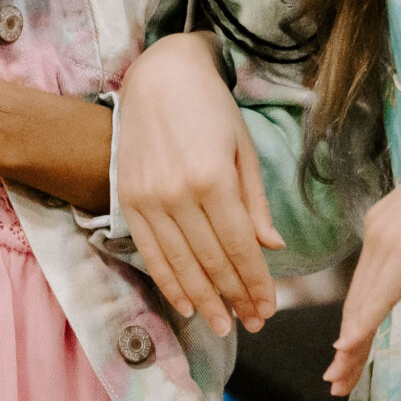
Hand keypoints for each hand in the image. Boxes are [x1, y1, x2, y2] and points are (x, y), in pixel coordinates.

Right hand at [117, 33, 284, 337]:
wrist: (160, 76)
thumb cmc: (212, 107)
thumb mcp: (244, 148)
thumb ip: (255, 202)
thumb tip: (272, 247)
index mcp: (214, 178)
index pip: (240, 248)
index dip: (256, 283)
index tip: (269, 307)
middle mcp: (178, 193)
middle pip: (211, 262)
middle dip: (235, 298)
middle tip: (253, 322)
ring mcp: (149, 199)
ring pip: (180, 265)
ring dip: (204, 300)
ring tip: (224, 325)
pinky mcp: (128, 199)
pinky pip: (149, 252)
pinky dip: (168, 282)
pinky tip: (185, 304)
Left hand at [326, 113, 400, 396]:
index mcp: (383, 227)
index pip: (365, 286)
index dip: (355, 324)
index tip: (345, 355)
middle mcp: (376, 232)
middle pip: (357, 300)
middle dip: (346, 345)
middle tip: (335, 381)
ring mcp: (387, 239)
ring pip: (363, 303)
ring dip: (351, 345)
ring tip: (339, 379)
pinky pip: (378, 295)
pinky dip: (362, 324)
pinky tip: (348, 347)